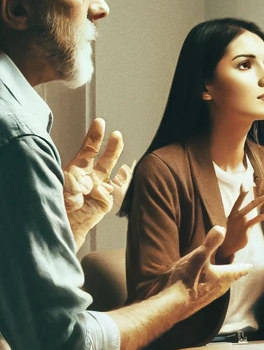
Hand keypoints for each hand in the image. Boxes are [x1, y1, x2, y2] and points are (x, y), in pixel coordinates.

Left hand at [63, 118, 133, 245]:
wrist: (62, 227)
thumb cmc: (56, 206)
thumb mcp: (59, 190)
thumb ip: (72, 184)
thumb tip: (89, 183)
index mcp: (77, 170)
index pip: (88, 150)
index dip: (95, 136)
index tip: (100, 122)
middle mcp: (90, 178)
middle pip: (105, 160)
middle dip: (113, 148)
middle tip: (118, 135)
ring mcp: (99, 190)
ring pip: (111, 175)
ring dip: (116, 171)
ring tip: (122, 167)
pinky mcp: (105, 203)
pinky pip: (107, 194)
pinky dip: (100, 194)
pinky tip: (93, 195)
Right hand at [165, 227, 251, 315]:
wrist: (172, 305)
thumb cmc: (187, 279)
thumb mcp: (199, 256)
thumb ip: (211, 243)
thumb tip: (222, 228)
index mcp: (224, 276)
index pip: (239, 270)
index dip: (244, 266)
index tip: (250, 265)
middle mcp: (220, 288)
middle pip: (231, 278)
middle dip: (233, 271)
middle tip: (234, 265)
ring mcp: (210, 297)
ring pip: (221, 285)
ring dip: (221, 278)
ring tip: (219, 273)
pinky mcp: (199, 302)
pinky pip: (209, 291)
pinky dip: (210, 284)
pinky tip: (201, 283)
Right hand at [218, 185, 263, 262]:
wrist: (225, 247)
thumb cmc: (230, 235)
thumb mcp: (233, 224)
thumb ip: (240, 217)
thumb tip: (247, 214)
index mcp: (232, 213)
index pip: (239, 199)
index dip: (244, 191)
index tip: (249, 182)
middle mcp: (236, 214)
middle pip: (249, 201)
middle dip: (258, 193)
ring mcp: (241, 220)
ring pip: (253, 206)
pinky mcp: (246, 227)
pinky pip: (258, 218)